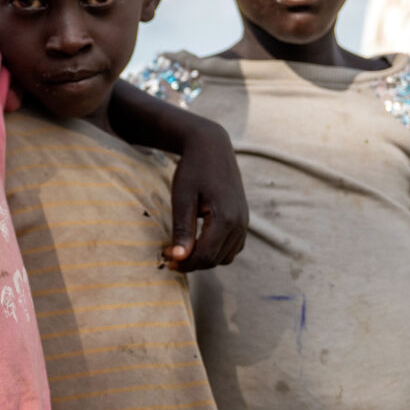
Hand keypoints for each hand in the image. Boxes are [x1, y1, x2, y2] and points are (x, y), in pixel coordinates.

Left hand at [164, 124, 247, 272]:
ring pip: (226, 257)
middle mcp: (240, 223)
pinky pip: (233, 247)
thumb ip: (182, 229)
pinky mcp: (243, 219)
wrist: (211, 146)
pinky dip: (217, 251)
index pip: (205, 256)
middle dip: (192, 262)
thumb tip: (179, 258)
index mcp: (226, 218)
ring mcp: (245, 222)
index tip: (165, 256)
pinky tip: (198, 242)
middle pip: (215, 260)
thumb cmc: (193, 169)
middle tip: (169, 254)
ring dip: (205, 259)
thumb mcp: (182, 198)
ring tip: (183, 248)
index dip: (184, 263)